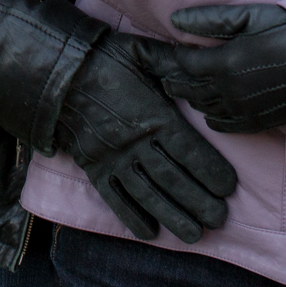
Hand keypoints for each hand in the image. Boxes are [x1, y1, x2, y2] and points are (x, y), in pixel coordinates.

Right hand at [50, 33, 237, 243]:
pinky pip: (114, 198)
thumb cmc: (105, 59)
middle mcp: (135, 142)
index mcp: (153, 115)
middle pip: (172, 179)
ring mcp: (113, 158)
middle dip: (198, 202)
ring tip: (193, 234)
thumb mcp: (143, 52)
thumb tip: (204, 62)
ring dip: (172, 216)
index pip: (189, 150)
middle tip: (219, 219)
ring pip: (147, 194)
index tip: (228, 188)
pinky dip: (131, 217)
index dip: (211, 171)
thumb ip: (174, 61)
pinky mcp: (93, 168)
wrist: (56, 73)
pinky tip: (150, 233)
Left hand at [143, 3, 285, 134]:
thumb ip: (210, 19)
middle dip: (173, 78)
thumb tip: (174, 20)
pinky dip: (211, 116)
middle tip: (161, 72)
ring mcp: (243, 110)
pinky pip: (223, 125)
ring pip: (203, 107)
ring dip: (190, 96)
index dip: (170, 56)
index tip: (161, 50)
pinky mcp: (258, 122)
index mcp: (224, 63)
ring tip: (179, 86)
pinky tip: (208, 109)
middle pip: (188, 88)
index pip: (183, 63)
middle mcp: (229, 92)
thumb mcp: (251, 16)